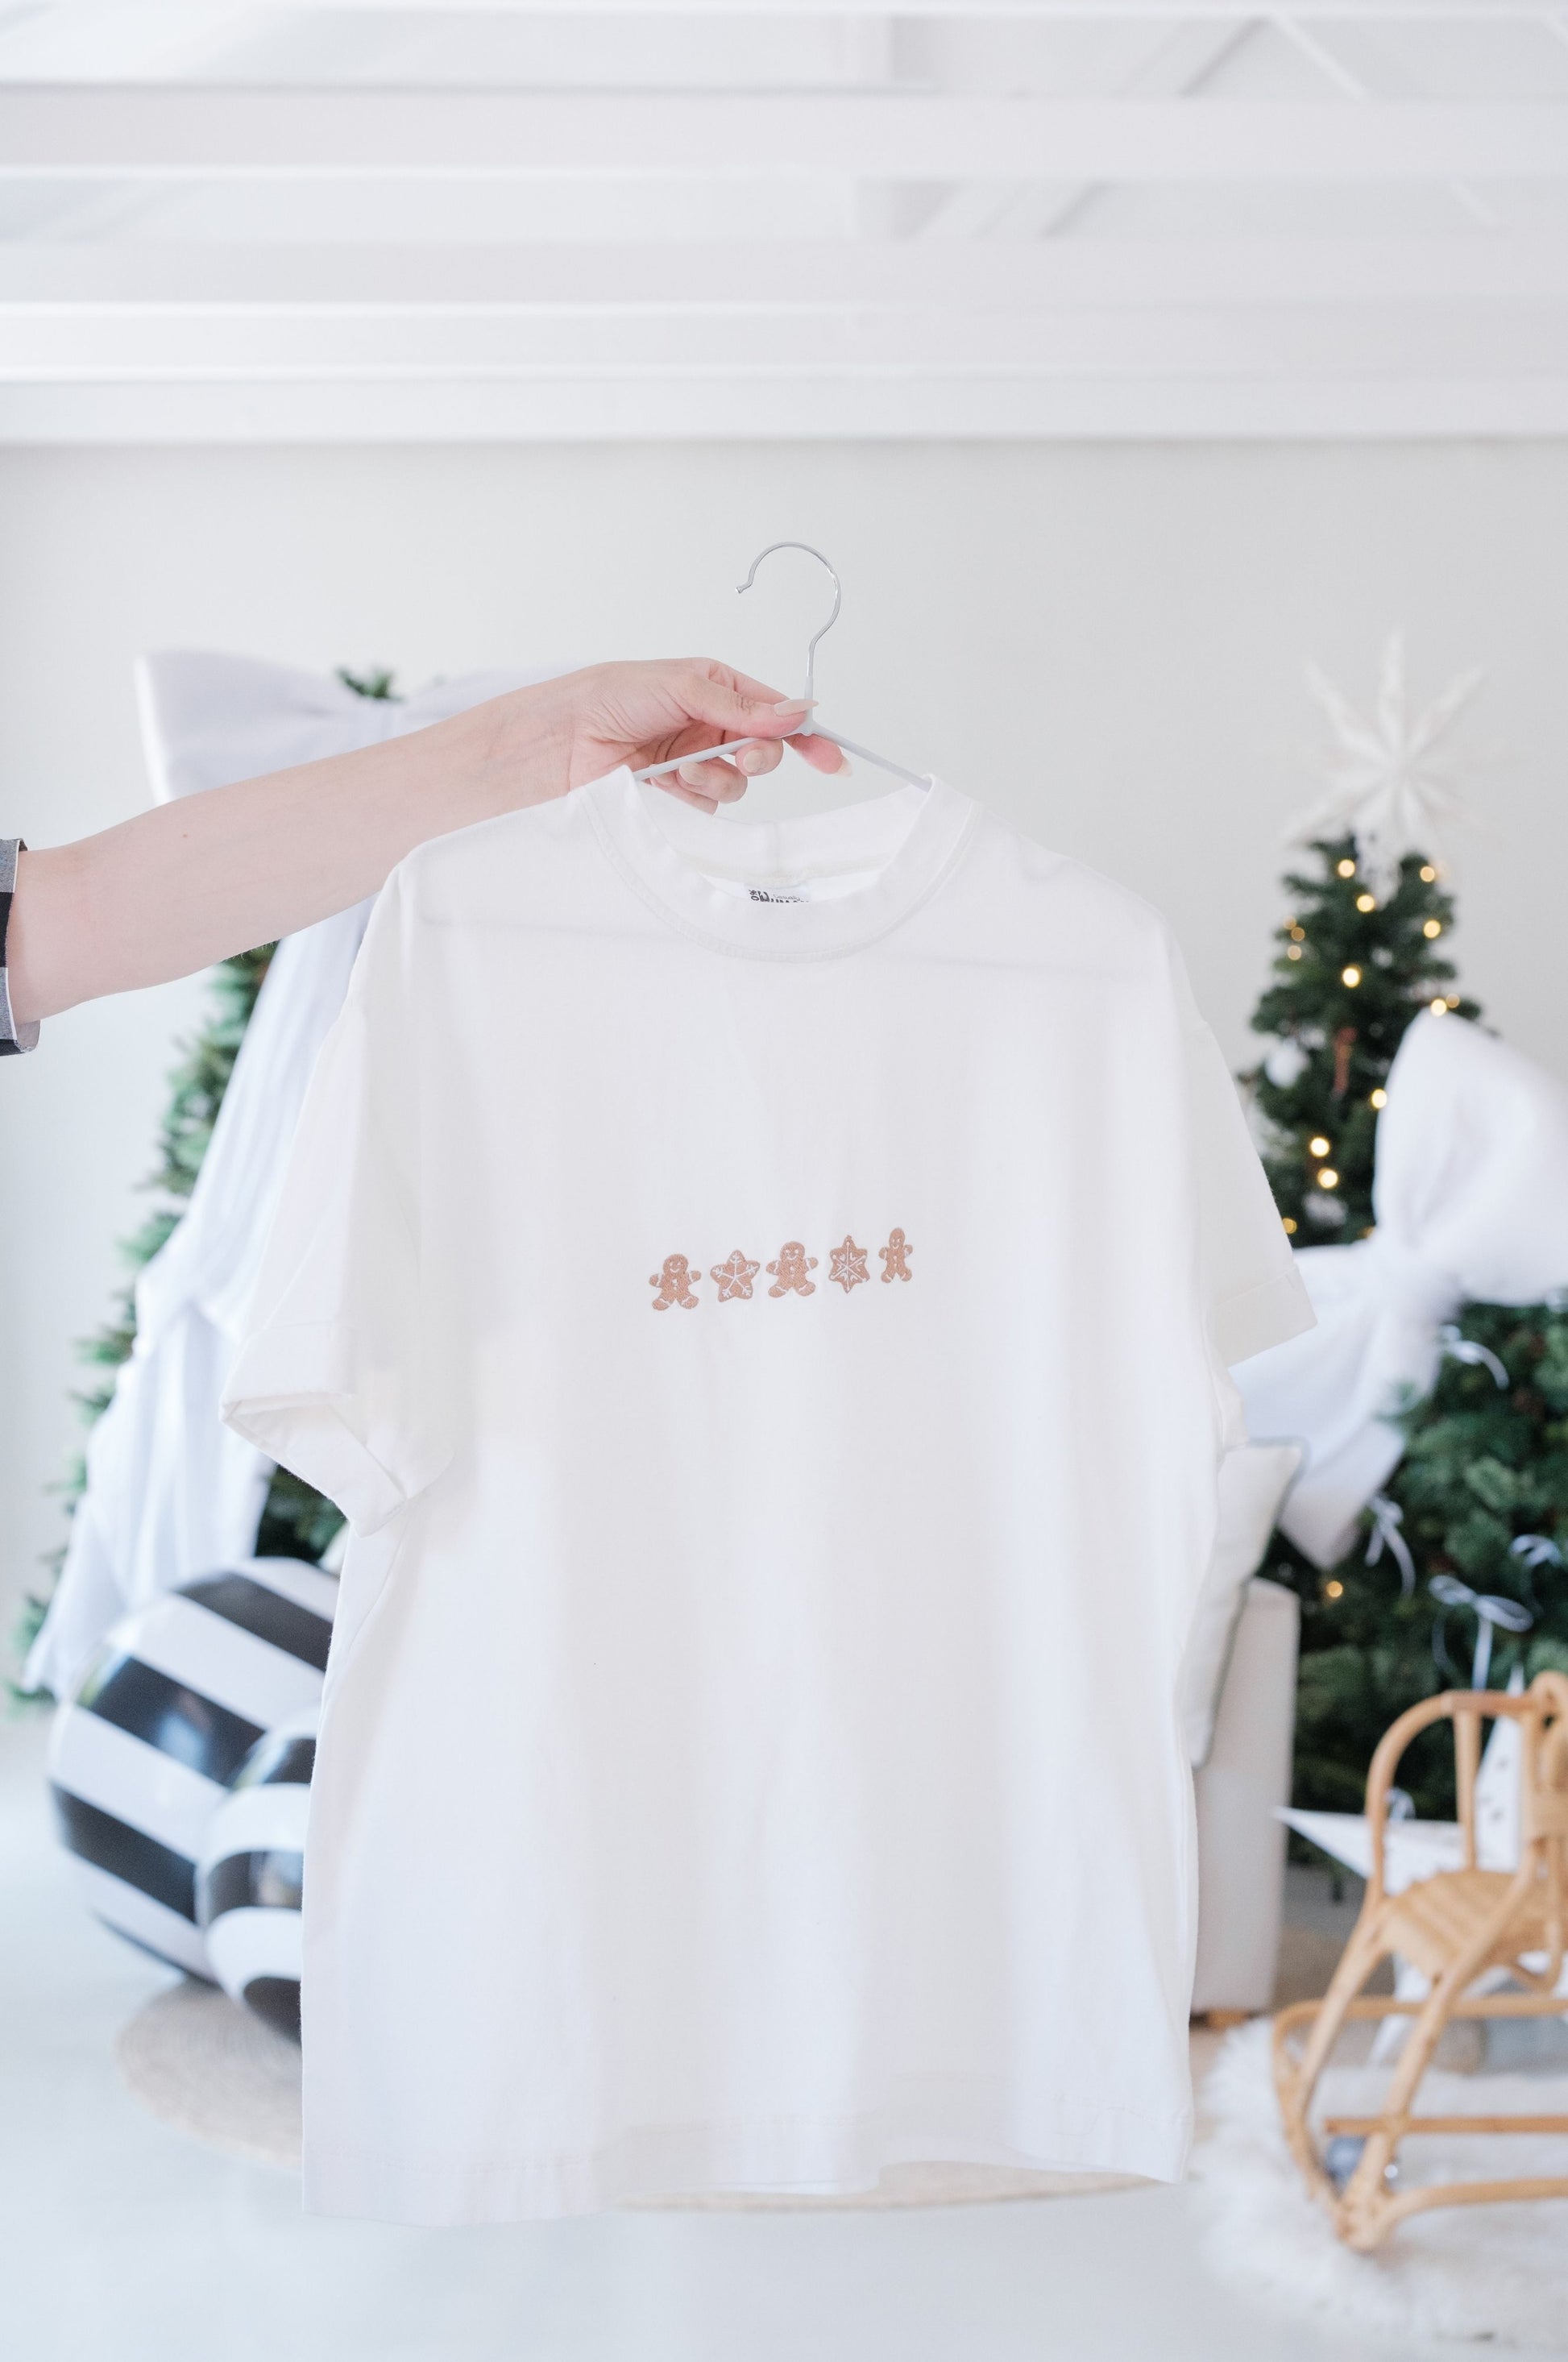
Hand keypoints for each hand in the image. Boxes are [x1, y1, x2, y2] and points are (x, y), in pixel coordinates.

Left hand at [543, 659, 849, 813]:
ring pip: (738, 782)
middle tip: (743, 757)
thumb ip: (741, 705)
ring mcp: (693, 761)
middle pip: (764, 751)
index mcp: (715, 689)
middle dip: (760, 756)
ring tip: (683, 769)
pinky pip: (709, 805)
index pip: (773, 712)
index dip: (804, 734)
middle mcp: (708, 726)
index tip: (829, 758)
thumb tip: (795, 712)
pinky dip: (694, 796)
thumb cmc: (609, 696)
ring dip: (718, 777)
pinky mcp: (675, 793)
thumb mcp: (682, 686)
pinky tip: (666, 783)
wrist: (561, 740)